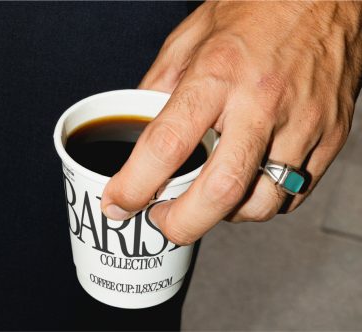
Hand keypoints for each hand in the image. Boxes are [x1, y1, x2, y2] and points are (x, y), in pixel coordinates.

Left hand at [101, 2, 361, 244]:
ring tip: (207, 199)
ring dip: (224, 216)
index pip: (167, 145)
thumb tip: (138, 126)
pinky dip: (261, 202)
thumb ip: (159, 85)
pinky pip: (294, 194)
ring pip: (261, 204)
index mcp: (218, 74)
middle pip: (220, 192)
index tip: (118, 203)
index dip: (134, 186)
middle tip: (162, 223)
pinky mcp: (330, 137)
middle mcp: (262, 103)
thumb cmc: (257, 10)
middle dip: (181, 224)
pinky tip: (246, 185)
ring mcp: (303, 124)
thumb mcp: (190, 37)